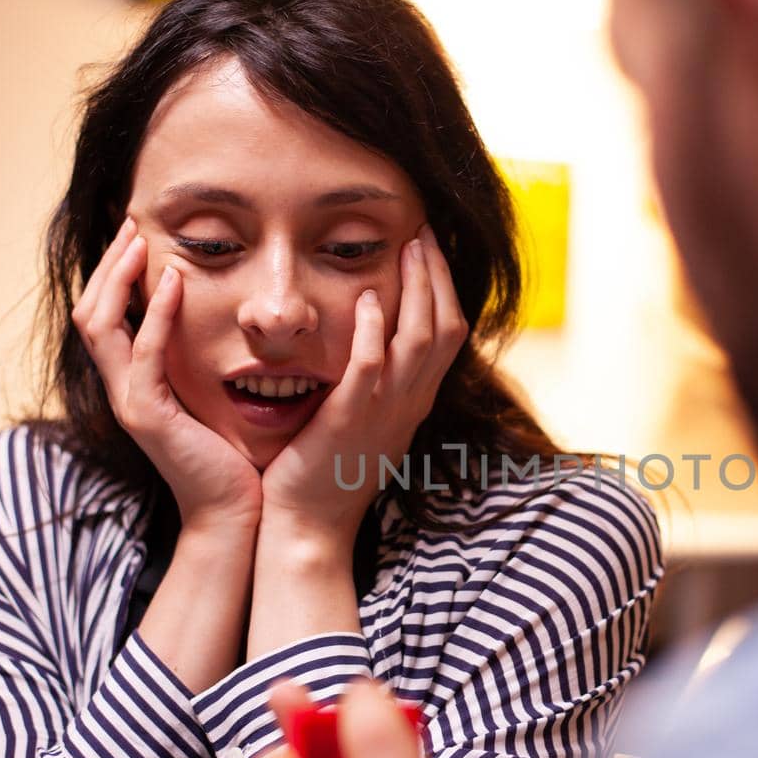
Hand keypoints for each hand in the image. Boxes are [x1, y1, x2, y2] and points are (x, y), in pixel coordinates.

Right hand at [72, 216, 262, 533]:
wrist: (236, 515)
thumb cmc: (236, 459)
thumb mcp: (216, 399)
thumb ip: (208, 363)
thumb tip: (229, 321)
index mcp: (136, 384)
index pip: (105, 316)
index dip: (114, 274)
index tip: (139, 235)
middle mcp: (123, 390)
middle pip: (90, 312)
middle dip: (109, 265)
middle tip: (133, 223)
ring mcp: (130, 403)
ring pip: (100, 325)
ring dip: (119, 278)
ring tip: (140, 240)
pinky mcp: (149, 417)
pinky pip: (142, 356)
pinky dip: (153, 316)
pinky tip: (174, 284)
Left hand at [259, 225, 468, 551]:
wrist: (308, 528)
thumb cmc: (327, 475)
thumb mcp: (365, 423)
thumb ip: (376, 382)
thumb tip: (374, 341)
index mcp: (415, 401)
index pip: (449, 333)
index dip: (443, 286)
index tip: (427, 247)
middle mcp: (410, 403)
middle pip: (445, 326)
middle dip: (436, 273)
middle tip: (422, 230)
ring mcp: (384, 411)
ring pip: (419, 339)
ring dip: (415, 287)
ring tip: (405, 245)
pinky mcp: (349, 419)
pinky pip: (371, 367)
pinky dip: (373, 330)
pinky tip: (365, 298)